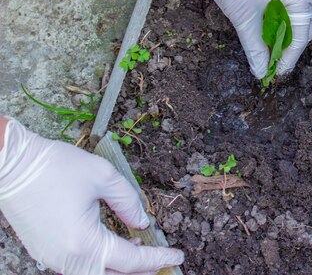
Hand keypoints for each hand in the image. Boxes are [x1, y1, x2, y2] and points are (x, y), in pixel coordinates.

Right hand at [0, 118, 183, 274]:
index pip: (131, 261)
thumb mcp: (103, 176)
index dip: (157, 258)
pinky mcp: (44, 251)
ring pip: (95, 274)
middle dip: (141, 272)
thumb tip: (143, 223)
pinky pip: (79, 266)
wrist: (10, 165)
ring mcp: (53, 258)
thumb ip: (128, 201)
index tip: (178, 255)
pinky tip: (114, 245)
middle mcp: (67, 258)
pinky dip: (101, 262)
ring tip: (142, 252)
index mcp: (84, 242)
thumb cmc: (54, 167)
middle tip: (163, 261)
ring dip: (121, 268)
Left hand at [186, 0, 311, 78]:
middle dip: (288, 47)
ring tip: (270, 52)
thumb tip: (260, 71)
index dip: (289, 58)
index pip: (301, 34)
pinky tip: (269, 32)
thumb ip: (254, 47)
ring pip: (297, 16)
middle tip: (273, 66)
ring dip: (284, 34)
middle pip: (303, 26)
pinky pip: (290, 4)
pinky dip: (281, 20)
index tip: (276, 73)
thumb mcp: (244, 17)